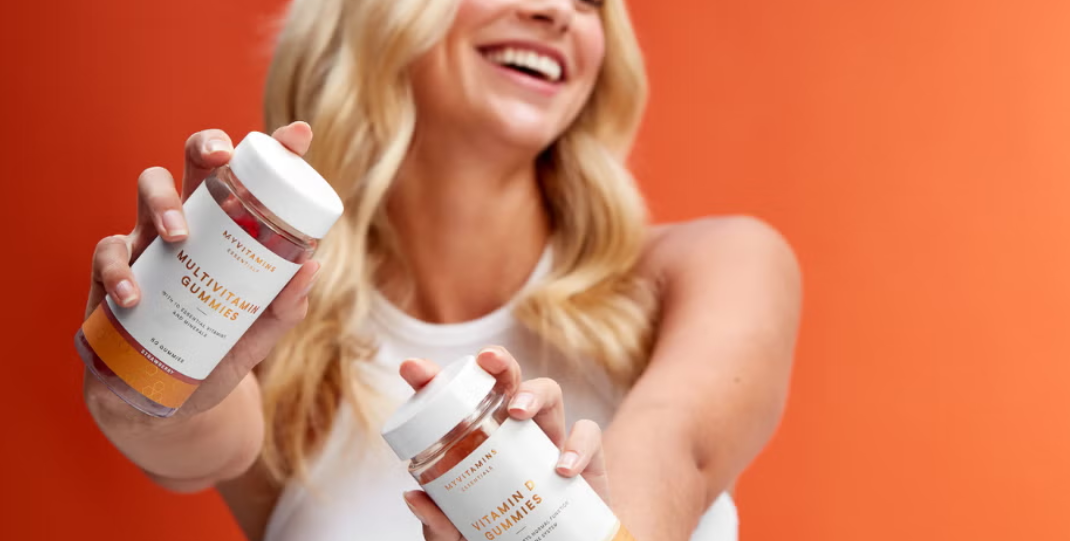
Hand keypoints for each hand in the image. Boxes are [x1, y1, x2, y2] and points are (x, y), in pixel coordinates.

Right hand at [83, 122, 317, 420]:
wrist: (165, 402)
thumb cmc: (217, 352)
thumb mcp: (258, 332)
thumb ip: (286, 305)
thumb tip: (312, 266)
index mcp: (230, 229)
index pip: (251, 179)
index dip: (273, 150)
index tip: (299, 135)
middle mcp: (189, 222)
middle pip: (194, 163)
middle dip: (206, 146)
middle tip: (220, 158)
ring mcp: (148, 242)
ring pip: (147, 190)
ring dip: (162, 203)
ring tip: (178, 235)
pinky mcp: (112, 272)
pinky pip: (109, 255)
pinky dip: (120, 271)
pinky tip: (134, 295)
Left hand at [397, 347, 609, 540]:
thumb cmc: (501, 539)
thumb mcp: (460, 538)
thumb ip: (438, 524)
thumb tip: (413, 496)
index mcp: (479, 441)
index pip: (456, 401)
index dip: (436, 378)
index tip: (413, 369)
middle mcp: (515, 432)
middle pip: (508, 381)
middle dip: (498, 362)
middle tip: (486, 360)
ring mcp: (551, 441)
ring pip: (549, 393)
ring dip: (535, 392)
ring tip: (519, 411)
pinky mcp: (587, 459)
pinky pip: (589, 435)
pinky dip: (579, 446)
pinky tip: (562, 469)